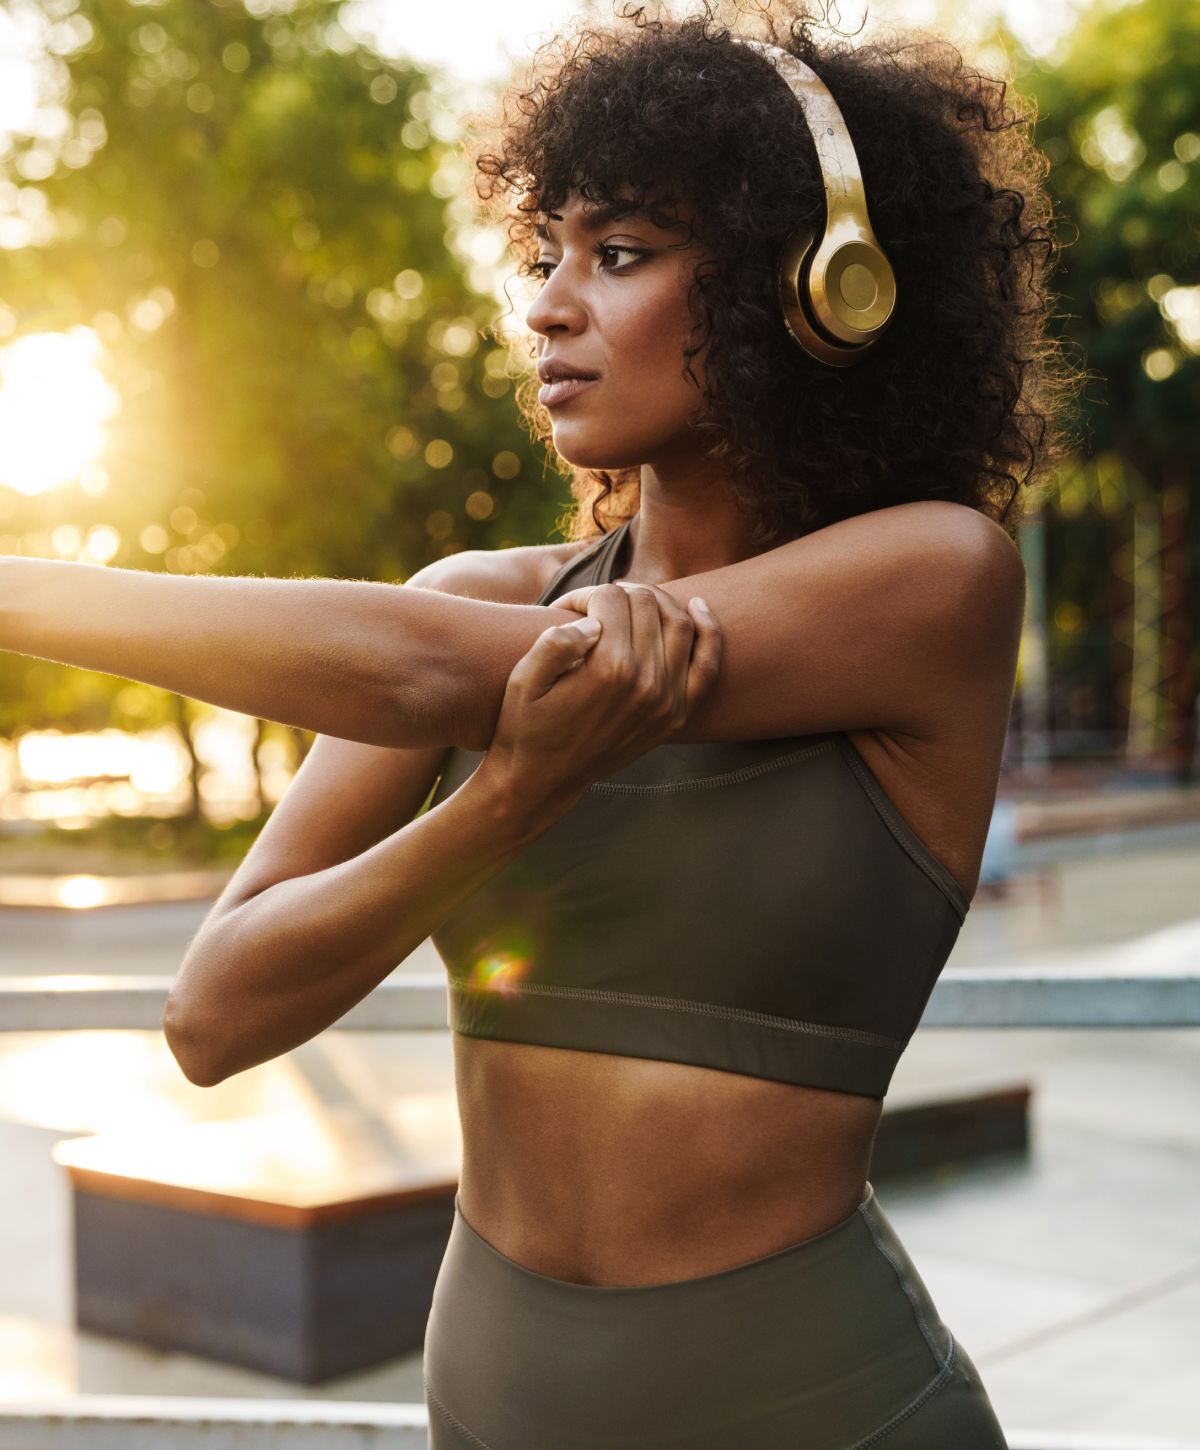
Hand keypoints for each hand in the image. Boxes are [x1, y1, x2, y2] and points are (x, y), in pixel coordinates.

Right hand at [482, 582, 721, 813]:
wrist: (544, 780)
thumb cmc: (528, 727)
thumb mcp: (525, 680)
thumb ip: (556, 641)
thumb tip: (595, 621)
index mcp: (608, 669)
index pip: (610, 599)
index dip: (584, 594)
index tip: (566, 608)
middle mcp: (645, 682)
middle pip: (646, 605)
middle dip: (618, 594)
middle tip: (596, 605)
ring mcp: (667, 699)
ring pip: (678, 623)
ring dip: (657, 601)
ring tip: (632, 601)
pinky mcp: (676, 714)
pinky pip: (707, 664)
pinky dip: (708, 631)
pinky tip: (698, 607)